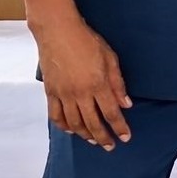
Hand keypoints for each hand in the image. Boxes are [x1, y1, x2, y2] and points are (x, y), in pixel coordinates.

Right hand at [34, 18, 131, 149]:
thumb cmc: (88, 42)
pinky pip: (56, 115)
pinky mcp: (50, 92)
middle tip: (110, 146)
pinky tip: (71, 130)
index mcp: (98, 85)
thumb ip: (118, 84)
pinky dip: (64, 126)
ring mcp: (63, 94)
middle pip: (93, 123)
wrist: (58, 32)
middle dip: (103, 137)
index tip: (125, 138)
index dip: (119, 127)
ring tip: (94, 140)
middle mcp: (80, 93)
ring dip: (85, 134)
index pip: (111, 113)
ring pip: (74, 123)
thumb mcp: (111, 59)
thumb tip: (126, 105)